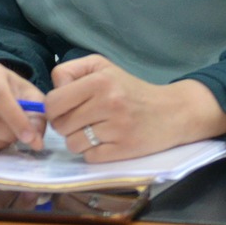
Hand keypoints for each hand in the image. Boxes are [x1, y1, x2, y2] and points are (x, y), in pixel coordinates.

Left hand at [43, 55, 225, 161]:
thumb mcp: (102, 67)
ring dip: (78, 140)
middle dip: (64, 124)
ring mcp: (117, 129)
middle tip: (79, 120)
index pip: (53, 101)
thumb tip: (52, 92)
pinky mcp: (125, 150)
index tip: (65, 107)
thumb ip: (71, 72)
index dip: (53, 107)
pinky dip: (93, 152)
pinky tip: (105, 142)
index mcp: (99, 81)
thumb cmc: (131, 88)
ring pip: (73, 143)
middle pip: (60, 124)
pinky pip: (90, 157)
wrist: (173, 111)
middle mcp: (108, 103)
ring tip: (93, 131)